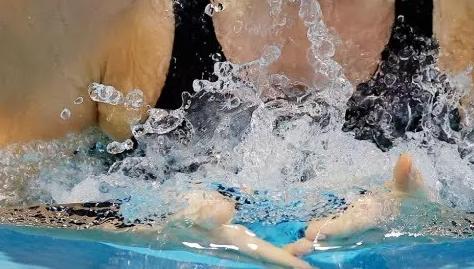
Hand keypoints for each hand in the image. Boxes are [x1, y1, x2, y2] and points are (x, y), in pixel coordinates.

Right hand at [169, 189, 313, 267]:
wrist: (159, 220)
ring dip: (283, 247)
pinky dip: (270, 235)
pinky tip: (276, 229)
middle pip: (271, 252)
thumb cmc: (176, 216)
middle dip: (292, 254)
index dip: (289, 261)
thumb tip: (227, 210)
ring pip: (264, 245)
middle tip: (314, 250)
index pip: (267, 253)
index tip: (310, 268)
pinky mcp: (228, 229)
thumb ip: (208, 212)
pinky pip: (254, 234)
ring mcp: (233, 237)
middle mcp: (237, 242)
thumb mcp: (191, 211)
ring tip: (304, 244)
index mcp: (234, 241)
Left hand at [285, 153, 433, 255]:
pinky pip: (333, 238)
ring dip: (314, 245)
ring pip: (333, 240)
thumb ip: (406, 175)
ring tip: (291, 250)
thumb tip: (406, 158)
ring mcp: (357, 231)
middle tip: (296, 246)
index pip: (354, 224)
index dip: (336, 228)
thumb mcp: (412, 186)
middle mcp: (365, 229)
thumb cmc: (413, 199)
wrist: (419, 218)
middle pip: (338, 237)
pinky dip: (317, 241)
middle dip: (318, 241)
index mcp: (376, 217)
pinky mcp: (352, 230)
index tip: (315, 231)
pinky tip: (298, 246)